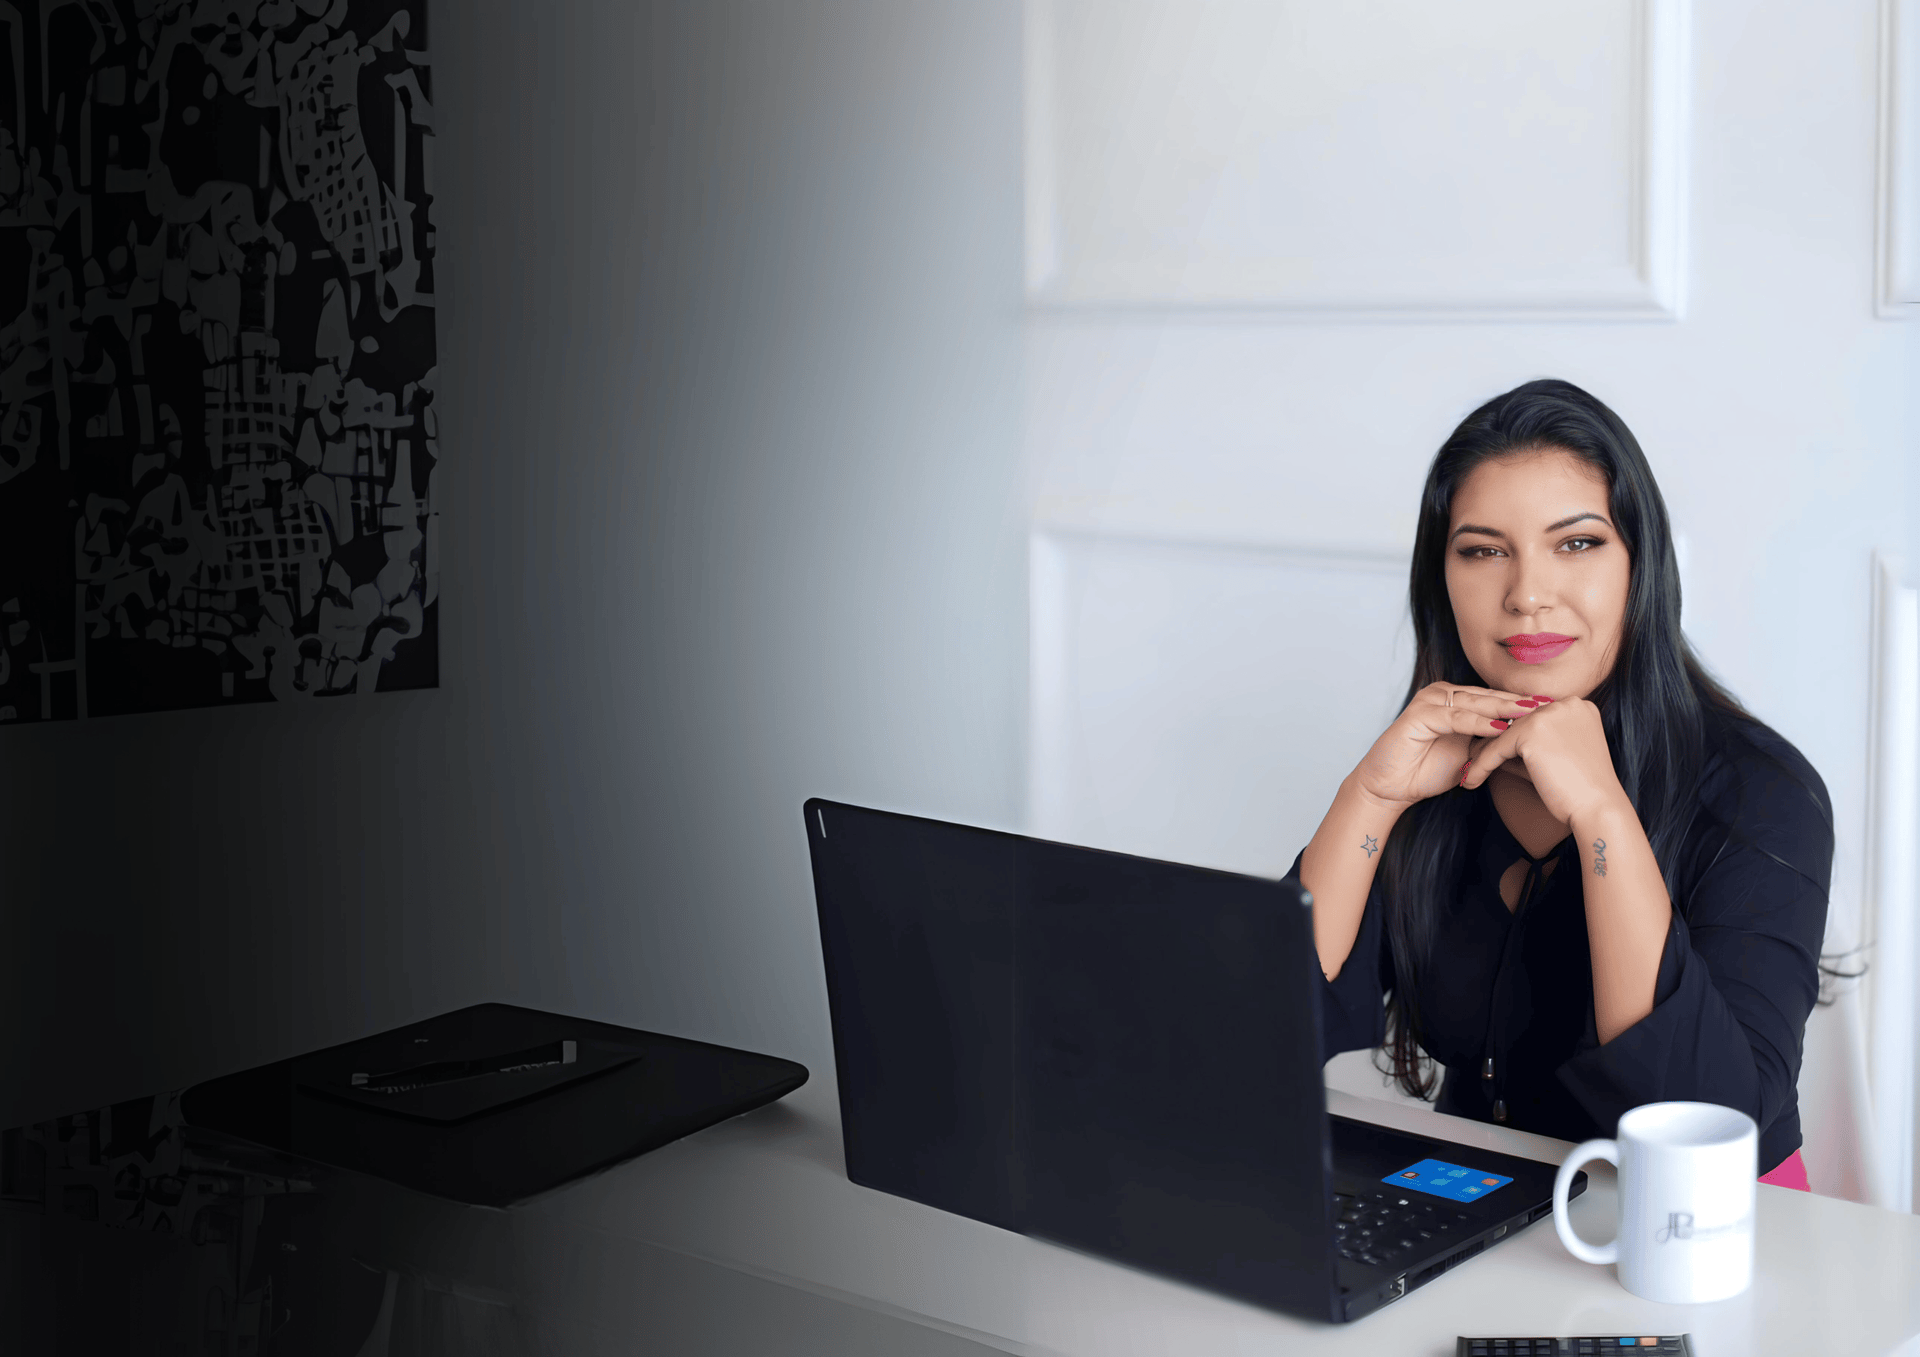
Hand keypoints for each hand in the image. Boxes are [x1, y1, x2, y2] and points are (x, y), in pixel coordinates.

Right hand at [1351, 682, 1543, 809]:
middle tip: (1549, 706)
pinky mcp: (1418, 715)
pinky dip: (1477, 723)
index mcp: (1455, 700)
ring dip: (1503, 708)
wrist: (1391, 787)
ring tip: (1531, 712)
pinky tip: (1499, 728)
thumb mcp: (1469, 755)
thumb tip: (1530, 741)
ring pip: (1474, 703)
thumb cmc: (1426, 771)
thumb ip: (1492, 743)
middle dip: (1520, 703)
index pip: (1496, 699)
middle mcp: (1442, 695)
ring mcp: (1429, 702)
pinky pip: (1454, 717)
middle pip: (1489, 697)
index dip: (1523, 706)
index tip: (1553, 712)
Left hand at [1458, 694, 1625, 824]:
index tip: (1490, 751)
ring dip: (1482, 754)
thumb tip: (1494, 747)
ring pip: (1503, 734)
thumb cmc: (1580, 791)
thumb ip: (1527, 747)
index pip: (1532, 718)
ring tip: (1468, 772)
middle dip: (1492, 742)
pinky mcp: (1532, 730)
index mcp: (1577, 706)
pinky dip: (1481, 765)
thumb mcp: (1553, 759)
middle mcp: (1565, 703)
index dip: (1510, 736)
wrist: (1599, 809)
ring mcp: (1548, 713)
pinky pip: (1497, 749)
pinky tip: (1470, 780)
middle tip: (1471, 760)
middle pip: (1516, 723)